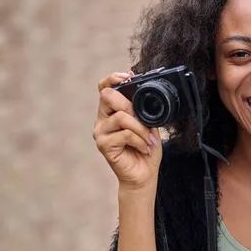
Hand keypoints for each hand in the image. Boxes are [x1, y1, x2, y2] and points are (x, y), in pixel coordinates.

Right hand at [93, 71, 162, 191]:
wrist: (144, 174)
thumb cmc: (145, 149)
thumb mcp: (149, 125)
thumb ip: (143, 111)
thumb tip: (145, 95)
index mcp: (111, 111)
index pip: (104, 88)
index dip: (113, 78)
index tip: (128, 76)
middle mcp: (102, 119)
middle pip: (108, 96)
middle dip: (130, 105)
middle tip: (144, 120)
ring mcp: (101, 132)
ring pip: (121, 116)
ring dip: (141, 128)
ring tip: (148, 139)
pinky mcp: (103, 145)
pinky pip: (124, 134)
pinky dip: (139, 140)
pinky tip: (144, 147)